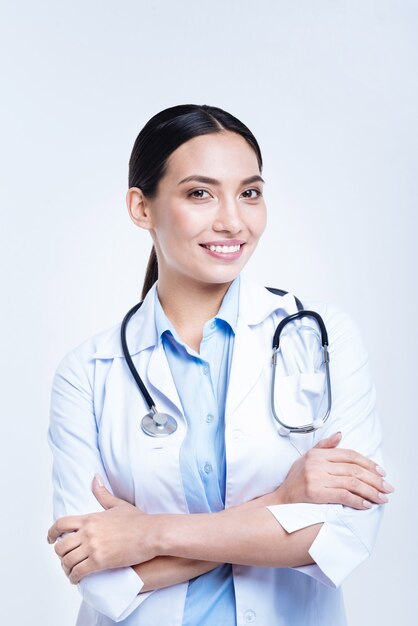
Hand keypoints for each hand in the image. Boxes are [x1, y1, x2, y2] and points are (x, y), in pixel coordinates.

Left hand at [47, 475, 157, 582]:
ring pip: (67, 561)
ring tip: (71, 570)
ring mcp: (93, 547)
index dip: (51, 533)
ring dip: (66, 567)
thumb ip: (103, 493)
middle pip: (61, 546)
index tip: (50, 539)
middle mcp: (88, 532)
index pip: (61, 524)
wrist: (151, 534)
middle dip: (60, 553)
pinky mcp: (100, 562)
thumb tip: (94, 478)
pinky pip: (78, 572)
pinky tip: (77, 579)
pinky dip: (74, 578)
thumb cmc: (139, 520)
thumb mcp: (119, 504)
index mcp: (91, 518)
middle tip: (65, 557)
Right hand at [278, 432, 393, 509]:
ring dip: (370, 491)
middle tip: (387, 487)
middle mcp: (317, 464)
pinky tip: (367, 504)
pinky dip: (357, 501)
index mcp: (318, 454)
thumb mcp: (307, 458)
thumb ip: (324, 446)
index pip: (349, 455)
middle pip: (353, 470)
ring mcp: (316, 478)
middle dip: (374, 479)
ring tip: (382, 498)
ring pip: (351, 483)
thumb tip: (340, 435)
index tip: (381, 472)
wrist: (281, 499)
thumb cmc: (295, 480)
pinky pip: (343, 495)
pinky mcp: (316, 493)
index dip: (368, 463)